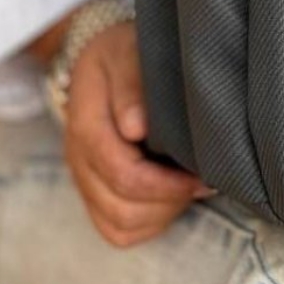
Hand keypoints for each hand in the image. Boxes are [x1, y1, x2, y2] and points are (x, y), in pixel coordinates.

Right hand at [64, 21, 206, 247]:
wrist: (102, 60)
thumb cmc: (122, 54)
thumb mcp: (126, 52)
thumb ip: (131, 86)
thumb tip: (135, 126)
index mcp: (87, 126)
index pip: (123, 174)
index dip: (167, 184)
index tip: (203, 174)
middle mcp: (79, 159)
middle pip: (121, 208)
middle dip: (169, 201)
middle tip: (204, 181)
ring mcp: (84, 179)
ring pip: (119, 226)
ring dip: (160, 214)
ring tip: (188, 188)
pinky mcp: (94, 191)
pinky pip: (116, 230)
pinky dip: (148, 224)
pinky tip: (171, 198)